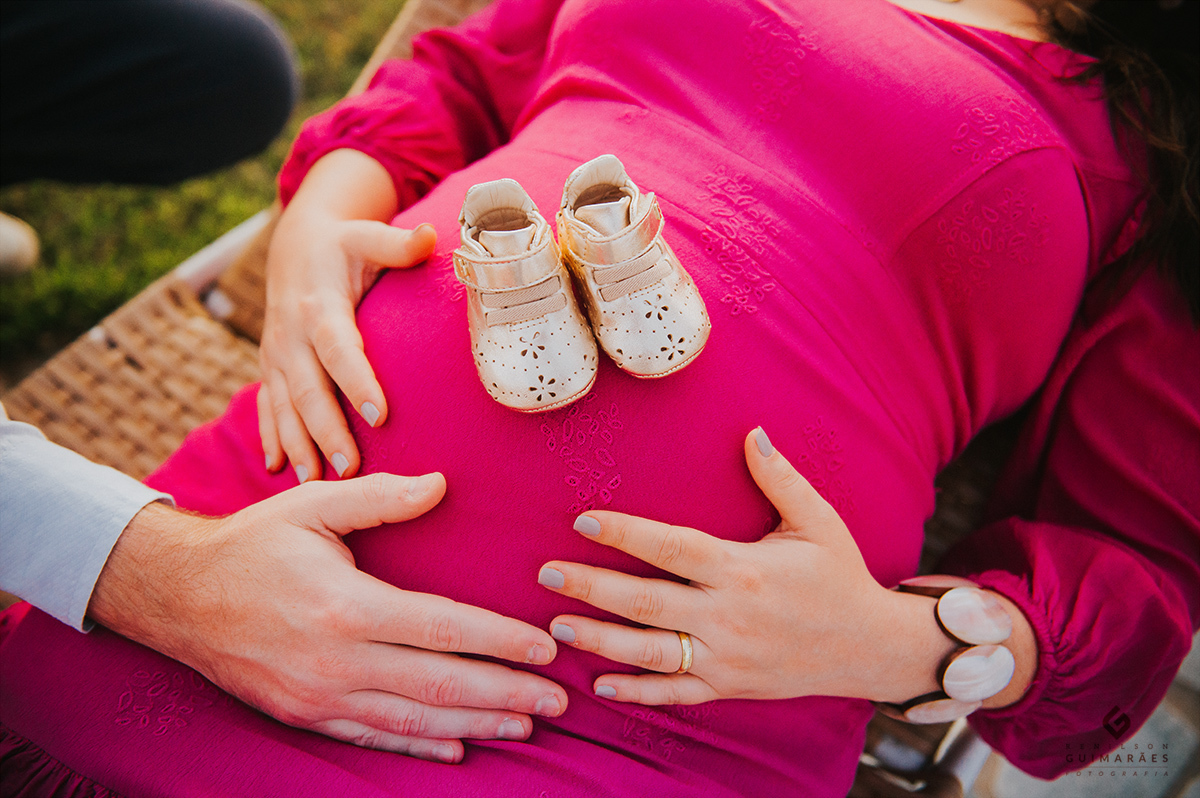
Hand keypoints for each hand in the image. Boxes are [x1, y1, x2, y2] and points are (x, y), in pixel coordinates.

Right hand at [89, 473, 566, 762]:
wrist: (178, 595)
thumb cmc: (254, 543)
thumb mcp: (313, 505)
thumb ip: (381, 497)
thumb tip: (441, 484)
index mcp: (346, 606)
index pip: (444, 628)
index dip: (501, 641)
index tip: (545, 647)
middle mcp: (337, 660)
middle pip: (441, 683)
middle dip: (506, 692)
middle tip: (558, 698)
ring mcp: (320, 696)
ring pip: (415, 718)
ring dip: (475, 722)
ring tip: (526, 723)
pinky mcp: (305, 714)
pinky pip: (373, 737)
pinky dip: (420, 745)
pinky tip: (457, 748)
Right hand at [259, 149, 435, 482]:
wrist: (294, 247)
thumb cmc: (343, 245)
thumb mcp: (368, 236)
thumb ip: (399, 244)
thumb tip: (431, 237)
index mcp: (319, 306)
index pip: (339, 347)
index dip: (357, 380)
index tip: (380, 415)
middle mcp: (291, 335)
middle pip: (307, 388)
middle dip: (326, 431)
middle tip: (350, 470)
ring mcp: (275, 355)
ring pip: (283, 406)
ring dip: (298, 445)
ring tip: (316, 483)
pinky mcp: (270, 369)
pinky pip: (266, 407)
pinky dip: (271, 439)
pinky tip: (279, 470)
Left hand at [538, 428, 1032, 706]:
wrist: (873, 646)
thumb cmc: (842, 577)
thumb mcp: (818, 522)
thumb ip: (780, 478)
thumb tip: (753, 431)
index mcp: (743, 569)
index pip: (670, 547)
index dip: (623, 533)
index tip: (583, 521)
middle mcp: (729, 616)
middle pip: (646, 602)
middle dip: (591, 587)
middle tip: (547, 573)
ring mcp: (727, 657)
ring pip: (651, 652)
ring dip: (600, 640)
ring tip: (558, 625)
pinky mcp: (731, 686)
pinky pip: (676, 693)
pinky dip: (637, 691)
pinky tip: (601, 683)